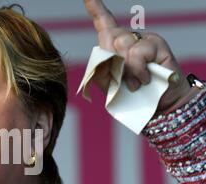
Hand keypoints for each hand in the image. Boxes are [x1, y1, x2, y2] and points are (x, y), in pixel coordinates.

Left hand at [84, 0, 191, 114]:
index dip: (96, 9)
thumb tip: (106, 55)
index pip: (104, 22)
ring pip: (123, 43)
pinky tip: (144, 79)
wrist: (154, 105)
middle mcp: (128, 38)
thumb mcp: (107, 83)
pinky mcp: (156, 44)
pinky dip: (138, 70)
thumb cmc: (129, 94)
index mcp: (114, 45)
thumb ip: (99, 68)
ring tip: (134, 82)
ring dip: (126, 69)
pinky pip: (138, 52)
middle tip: (122, 78)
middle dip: (111, 59)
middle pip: (109, 35)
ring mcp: (143, 38)